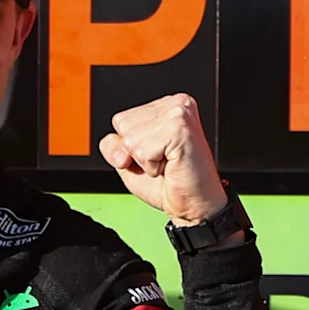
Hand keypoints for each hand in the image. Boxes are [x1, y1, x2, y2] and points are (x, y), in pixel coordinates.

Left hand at [99, 92, 226, 225]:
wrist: (195, 205)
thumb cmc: (170, 184)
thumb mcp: (130, 162)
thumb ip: (114, 147)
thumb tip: (118, 148)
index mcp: (166, 106)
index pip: (120, 120)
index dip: (130, 146)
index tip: (157, 154)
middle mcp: (175, 105)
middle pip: (123, 125)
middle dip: (137, 152)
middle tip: (163, 161)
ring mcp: (179, 114)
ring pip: (131, 139)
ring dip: (145, 161)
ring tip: (168, 163)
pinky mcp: (180, 130)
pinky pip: (142, 152)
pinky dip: (152, 167)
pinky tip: (172, 166)